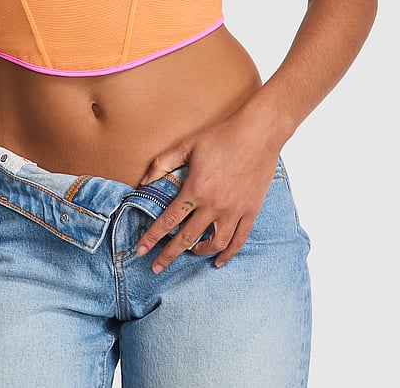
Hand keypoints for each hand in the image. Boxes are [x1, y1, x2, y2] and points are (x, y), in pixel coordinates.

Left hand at [135, 105, 282, 272]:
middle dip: (169, 255)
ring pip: (214, 243)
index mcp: (195, 189)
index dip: (152, 237)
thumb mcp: (187, 144)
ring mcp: (234, 210)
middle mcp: (214, 204)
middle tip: (157, 267)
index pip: (168, 221)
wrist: (258, 133)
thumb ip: (162, 163)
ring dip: (199, 253)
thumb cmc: (221, 136)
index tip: (140, 251)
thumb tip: (144, 182)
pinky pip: (239, 240)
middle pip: (187, 238)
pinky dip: (228, 254)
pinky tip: (218, 260)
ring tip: (190, 253)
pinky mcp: (251, 211)